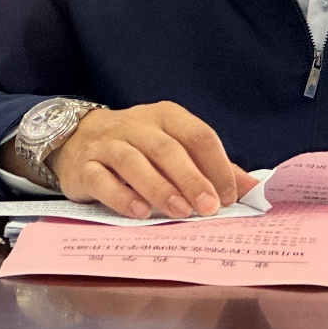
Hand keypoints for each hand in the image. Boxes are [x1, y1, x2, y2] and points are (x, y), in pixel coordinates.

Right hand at [46, 101, 256, 220]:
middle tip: (209, 208)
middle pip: (167, 149)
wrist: (76, 139)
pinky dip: (121, 196)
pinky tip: (140, 212)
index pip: (197, 135)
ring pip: (134, 162)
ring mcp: (108, 144)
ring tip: (180, 212)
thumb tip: (251, 190)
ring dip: (159, 187)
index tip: (228, 195)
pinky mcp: (84, 167)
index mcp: (166, 116)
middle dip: (191, 179)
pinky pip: (102, 179)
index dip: (216, 165)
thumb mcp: (175, 148)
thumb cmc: (138, 148)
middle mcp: (137, 125)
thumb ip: (210, 167)